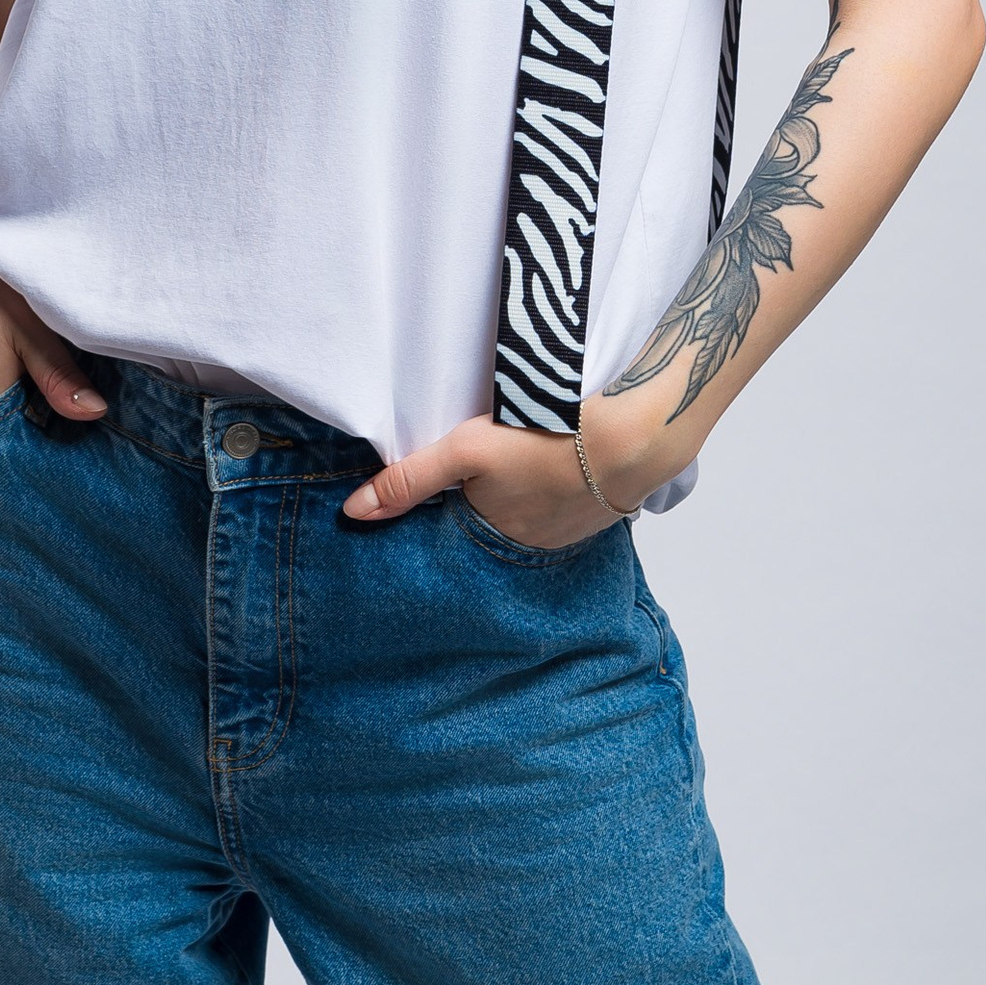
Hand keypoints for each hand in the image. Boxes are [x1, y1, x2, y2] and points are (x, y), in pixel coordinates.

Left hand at [341, 395, 687, 548]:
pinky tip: (557, 466)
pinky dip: (557, 491)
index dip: (443, 510)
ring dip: (523, 497)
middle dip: (484, 505)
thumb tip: (353, 513)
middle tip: (487, 470)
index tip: (441, 492)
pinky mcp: (597, 513)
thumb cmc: (547, 441)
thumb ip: (409, 479)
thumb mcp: (464, 451)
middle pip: (492, 524)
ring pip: (530, 517)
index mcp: (492, 535)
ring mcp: (568, 533)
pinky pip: (565, 509)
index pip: (453, 533)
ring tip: (521, 464)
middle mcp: (529, 547)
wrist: (631, 437)